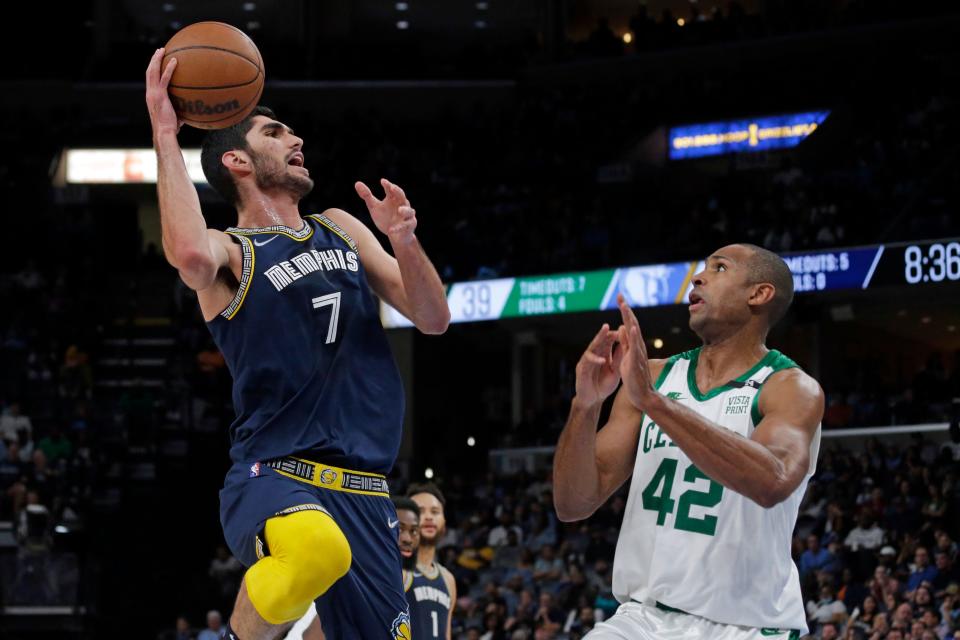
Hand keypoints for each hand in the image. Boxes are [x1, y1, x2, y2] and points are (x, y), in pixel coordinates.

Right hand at [145, 48, 181, 136]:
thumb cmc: (170, 129)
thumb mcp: (175, 117)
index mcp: (152, 97)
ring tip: (162, 50)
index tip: (157, 61)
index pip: (150, 80)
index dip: (152, 69)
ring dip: (157, 59)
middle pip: (149, 72)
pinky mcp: (160, 95)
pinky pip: (165, 78)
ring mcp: (153, 93)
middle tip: (159, 51)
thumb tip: (192, 112)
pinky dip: (169, 68)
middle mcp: (150, 93)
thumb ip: (181, 111)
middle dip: (153, 60)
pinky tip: (175, 60)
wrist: (164, 132)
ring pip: (153, 72)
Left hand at [354, 178, 416, 244]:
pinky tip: (391, 230)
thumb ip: (367, 196)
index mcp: (393, 198)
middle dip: (398, 191)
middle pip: (402, 196)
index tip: (382, 181)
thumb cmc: (385, 218)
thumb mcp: (374, 207)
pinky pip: (405, 226)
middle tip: (392, 187)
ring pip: (409, 211)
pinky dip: (398, 228)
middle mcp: (402, 205)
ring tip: (400, 210)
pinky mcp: (409, 226)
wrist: (394, 235)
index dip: (387, 185)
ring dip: (405, 210)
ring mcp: (407, 215)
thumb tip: (357, 183)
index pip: (391, 189)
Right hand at [574, 323, 621, 405]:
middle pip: (599, 341)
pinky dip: (595, 360)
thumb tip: (626, 343)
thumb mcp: (615, 371)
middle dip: (604, 333)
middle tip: (609, 325)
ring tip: (605, 332)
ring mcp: (586, 362)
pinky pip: (588, 363)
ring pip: (592, 347)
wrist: (593, 400)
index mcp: (602, 355)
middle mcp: (593, 356)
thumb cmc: (604, 386)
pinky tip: (602, 360)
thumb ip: (619, 358)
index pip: (608, 341)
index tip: (623, 329)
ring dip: (598, 339)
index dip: (614, 335)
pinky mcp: (582, 370)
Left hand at [616, 294, 654, 409]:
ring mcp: (638, 352)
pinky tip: (631, 327)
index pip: (629, 325)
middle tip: (620, 296)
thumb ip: (625, 343)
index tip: (619, 300)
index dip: (624, 312)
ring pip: (634, 332)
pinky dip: (634, 336)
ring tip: (624, 306)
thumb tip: (622, 328)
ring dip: (629, 318)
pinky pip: (635, 347)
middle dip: (625, 310)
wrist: (643, 395)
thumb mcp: (626, 356)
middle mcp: (637, 346)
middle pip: (632, 324)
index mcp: (633, 345)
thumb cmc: (634, 378)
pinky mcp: (636, 361)